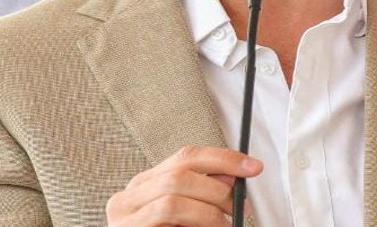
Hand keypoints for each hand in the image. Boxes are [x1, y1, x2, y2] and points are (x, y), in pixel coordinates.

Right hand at [106, 145, 262, 225]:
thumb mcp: (186, 216)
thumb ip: (202, 193)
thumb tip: (232, 176)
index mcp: (144, 185)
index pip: (186, 156)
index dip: (223, 157)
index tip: (253, 166)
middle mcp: (128, 198)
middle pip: (179, 175)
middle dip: (218, 189)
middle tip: (240, 207)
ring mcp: (123, 219)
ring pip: (172, 200)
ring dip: (208, 212)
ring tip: (225, 226)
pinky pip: (166, 219)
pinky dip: (196, 223)